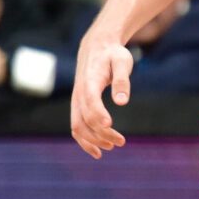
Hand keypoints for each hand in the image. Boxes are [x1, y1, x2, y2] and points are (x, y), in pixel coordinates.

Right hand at [70, 35, 134, 156]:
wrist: (96, 47)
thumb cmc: (113, 54)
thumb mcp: (123, 61)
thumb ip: (122, 81)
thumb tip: (122, 102)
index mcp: (90, 81)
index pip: (91, 101)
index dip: (98, 114)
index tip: (110, 126)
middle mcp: (79, 93)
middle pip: (85, 119)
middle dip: (101, 134)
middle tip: (121, 142)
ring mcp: (76, 100)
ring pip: (77, 126)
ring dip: (93, 140)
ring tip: (112, 146)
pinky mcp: (77, 105)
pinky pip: (76, 126)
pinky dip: (84, 141)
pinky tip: (97, 151)